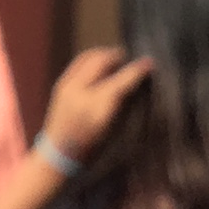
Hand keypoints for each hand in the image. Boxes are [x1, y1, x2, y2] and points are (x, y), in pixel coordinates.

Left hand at [42, 47, 151, 161]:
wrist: (59, 154)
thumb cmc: (91, 145)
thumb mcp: (113, 128)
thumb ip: (124, 102)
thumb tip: (138, 81)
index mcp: (95, 105)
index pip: (120, 80)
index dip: (137, 70)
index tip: (150, 63)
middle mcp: (78, 90)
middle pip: (101, 60)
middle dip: (118, 56)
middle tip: (130, 61)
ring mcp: (66, 85)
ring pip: (88, 56)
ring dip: (104, 55)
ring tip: (116, 61)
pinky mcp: (60, 84)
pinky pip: (78, 62)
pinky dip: (92, 60)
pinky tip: (100, 67)